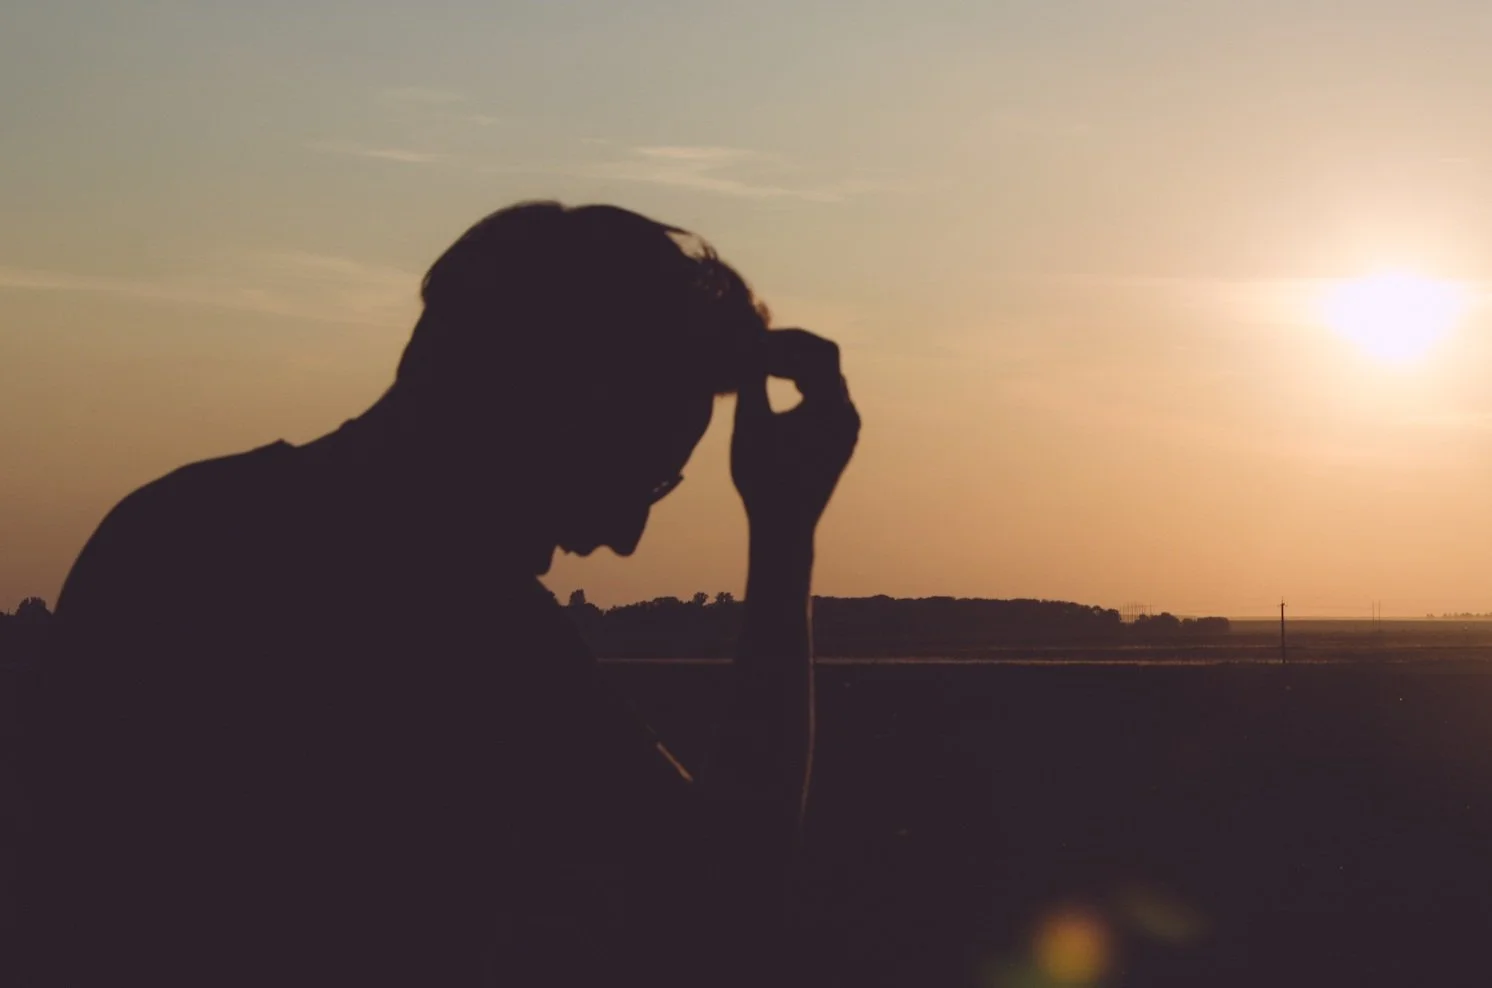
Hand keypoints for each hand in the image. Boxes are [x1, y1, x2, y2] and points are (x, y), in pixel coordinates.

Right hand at [731, 329, 859, 536]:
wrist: (783, 527)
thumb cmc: (763, 477)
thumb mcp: (749, 421)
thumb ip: (751, 375)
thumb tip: (747, 338)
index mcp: (832, 408)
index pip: (821, 351)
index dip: (790, 340)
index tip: (759, 345)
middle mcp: (848, 416)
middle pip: (826, 364)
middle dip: (792, 354)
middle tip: (758, 355)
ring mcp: (848, 432)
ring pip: (827, 383)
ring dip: (799, 372)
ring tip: (765, 372)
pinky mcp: (842, 444)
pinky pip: (828, 404)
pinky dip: (806, 392)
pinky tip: (781, 397)